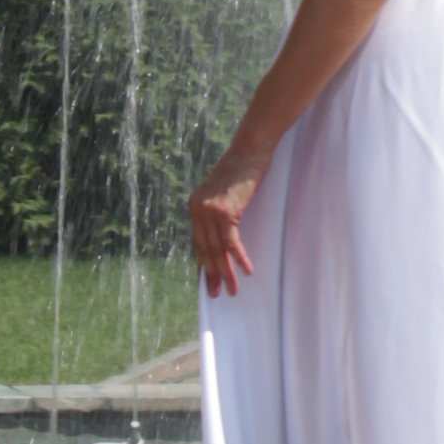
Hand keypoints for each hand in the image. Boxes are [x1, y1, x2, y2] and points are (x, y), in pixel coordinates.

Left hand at [189, 153, 262, 299]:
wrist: (249, 150)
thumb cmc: (241, 169)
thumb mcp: (222, 191)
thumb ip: (217, 210)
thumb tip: (221, 233)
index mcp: (194, 205)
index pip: (197, 241)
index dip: (203, 263)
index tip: (206, 281)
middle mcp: (197, 209)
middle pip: (205, 249)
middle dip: (211, 274)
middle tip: (215, 293)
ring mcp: (210, 211)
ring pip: (217, 250)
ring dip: (225, 273)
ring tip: (231, 290)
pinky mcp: (226, 212)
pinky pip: (232, 243)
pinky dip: (239, 259)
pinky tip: (246, 271)